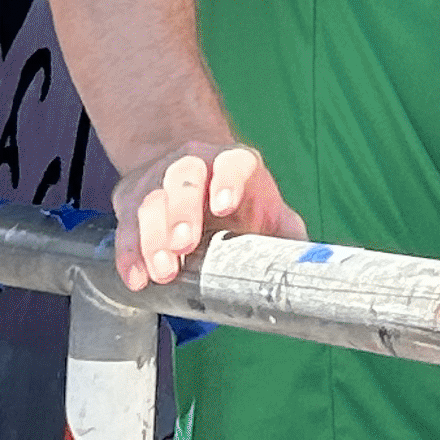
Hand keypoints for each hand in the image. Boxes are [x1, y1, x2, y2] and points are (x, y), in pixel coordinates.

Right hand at [113, 141, 303, 290]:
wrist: (191, 173)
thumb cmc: (238, 200)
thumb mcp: (267, 209)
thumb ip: (287, 233)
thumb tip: (313, 266)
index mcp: (234, 163)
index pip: (233, 163)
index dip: (228, 180)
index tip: (225, 206)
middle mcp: (195, 163)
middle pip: (184, 179)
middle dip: (181, 212)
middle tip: (183, 246)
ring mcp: (159, 178)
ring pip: (151, 200)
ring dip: (152, 237)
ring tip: (162, 272)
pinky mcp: (131, 197)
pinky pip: (126, 223)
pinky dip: (128, 252)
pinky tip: (135, 277)